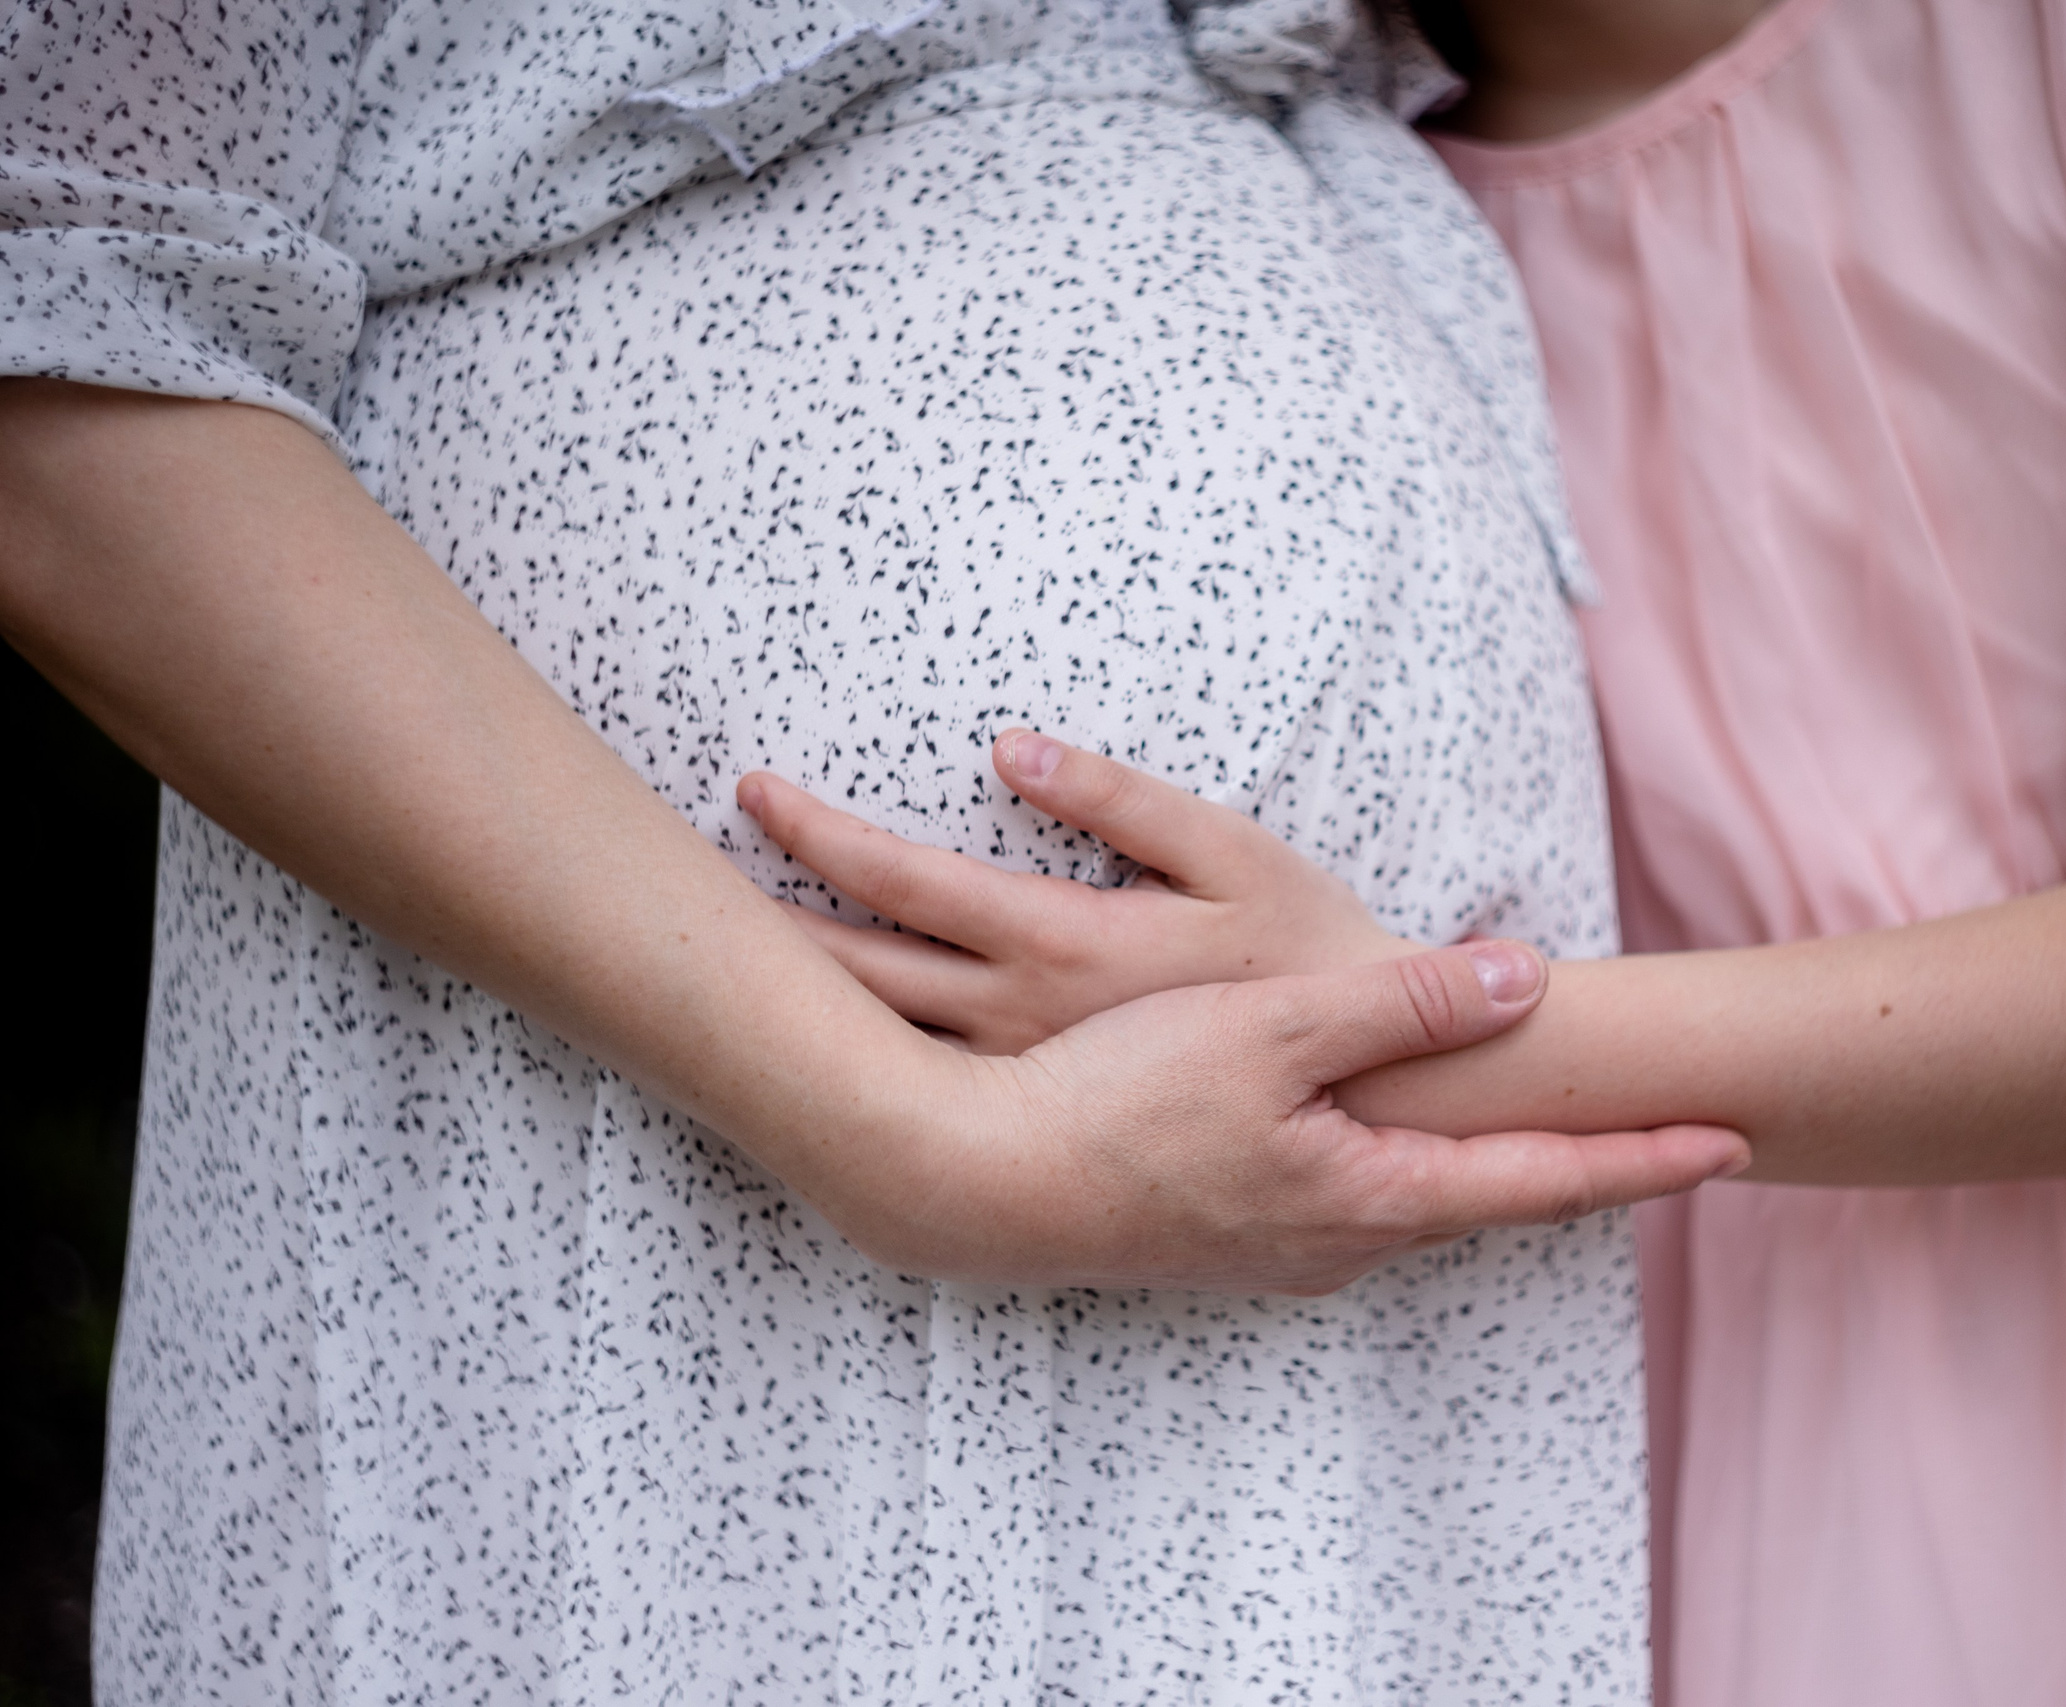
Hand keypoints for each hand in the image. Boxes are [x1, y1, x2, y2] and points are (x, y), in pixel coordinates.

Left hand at [739, 730, 1414, 1052]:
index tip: (753, 791)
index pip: (904, 884)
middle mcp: (1022, 1023)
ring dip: (795, 998)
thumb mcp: (1235, 855)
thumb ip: (1124, 800)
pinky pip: (925, 1088)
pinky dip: (854, 1061)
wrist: (1373, 1093)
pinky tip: (814, 1048)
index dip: (819, 834)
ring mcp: (1026, 1078)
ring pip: (876, 1040)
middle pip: (858, 976)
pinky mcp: (1044, 1113)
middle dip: (763, 926)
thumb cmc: (1307, 956)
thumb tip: (1012, 749)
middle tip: (671, 885)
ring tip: (719, 961)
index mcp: (1061, 945)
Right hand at [817, 936, 1751, 1292]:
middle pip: (1493, 1201)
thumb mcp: (1272, 1032)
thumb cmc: (1119, 1106)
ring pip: (1420, 1202)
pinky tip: (1392, 1140)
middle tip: (1666, 1135)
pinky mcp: (1227, 1236)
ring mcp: (1283, 1250)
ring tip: (1551, 1138)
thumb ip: (1403, 1004)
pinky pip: (1351, 1198)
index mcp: (1373, 1194)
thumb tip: (1527, 979)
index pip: (1545, 1178)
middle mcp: (1344, 1241)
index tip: (1735, 1142)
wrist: (973, 1184)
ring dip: (1492, 1167)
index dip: (1646, 1159)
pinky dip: (1405, 1164)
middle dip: (1583, 1167)